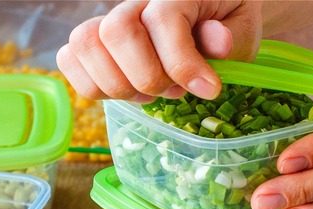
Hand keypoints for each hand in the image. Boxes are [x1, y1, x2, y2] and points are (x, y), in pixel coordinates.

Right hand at [56, 0, 262, 101]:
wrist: (212, 14)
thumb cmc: (226, 23)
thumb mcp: (242, 28)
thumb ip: (230, 37)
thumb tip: (217, 42)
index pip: (163, 21)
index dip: (183, 63)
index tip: (209, 89)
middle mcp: (136, 3)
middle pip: (116, 31)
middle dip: (146, 76)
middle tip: (174, 91)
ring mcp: (109, 21)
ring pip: (85, 44)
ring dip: (118, 84)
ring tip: (150, 94)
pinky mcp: (94, 43)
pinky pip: (70, 59)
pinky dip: (91, 85)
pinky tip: (126, 91)